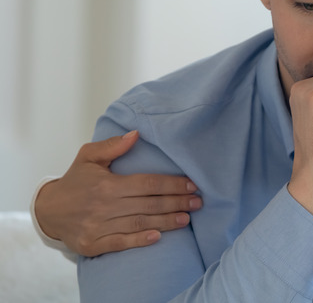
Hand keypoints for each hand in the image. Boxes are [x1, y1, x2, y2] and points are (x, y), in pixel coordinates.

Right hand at [34, 131, 201, 256]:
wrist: (47, 211)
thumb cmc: (75, 180)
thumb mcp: (88, 157)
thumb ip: (112, 146)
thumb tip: (136, 134)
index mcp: (106, 184)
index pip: (147, 183)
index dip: (171, 184)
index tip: (192, 185)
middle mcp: (103, 206)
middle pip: (148, 204)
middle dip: (176, 202)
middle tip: (198, 202)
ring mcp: (97, 227)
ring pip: (139, 223)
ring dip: (166, 222)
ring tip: (187, 218)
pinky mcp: (92, 244)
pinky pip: (120, 243)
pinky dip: (139, 240)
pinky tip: (158, 237)